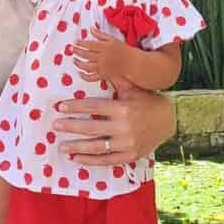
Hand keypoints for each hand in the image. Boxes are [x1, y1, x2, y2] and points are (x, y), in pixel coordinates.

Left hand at [52, 81, 175, 166]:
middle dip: (71, 127)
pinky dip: (90, 160)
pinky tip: (77, 159)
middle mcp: (124, 127)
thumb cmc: (147, 101)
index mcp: (122, 108)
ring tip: (62, 147)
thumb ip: (116, 79)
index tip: (60, 107)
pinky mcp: (129, 155)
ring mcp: (126, 143)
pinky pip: (106, 160)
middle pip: (91, 128)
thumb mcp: (132, 88)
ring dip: (77, 147)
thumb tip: (100, 63)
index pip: (94, 107)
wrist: (168, 120)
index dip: (75, 107)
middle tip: (55, 126)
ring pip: (96, 147)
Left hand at [72, 26, 130, 83]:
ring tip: (74, 60)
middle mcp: (102, 58)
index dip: (81, 43)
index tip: (75, 42)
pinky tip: (80, 73)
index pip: (89, 45)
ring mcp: (102, 67)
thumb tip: (91, 28)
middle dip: (77, 52)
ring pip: (86, 66)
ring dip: (78, 63)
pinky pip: (91, 77)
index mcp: (104, 47)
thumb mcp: (112, 39)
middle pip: (86, 55)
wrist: (132, 62)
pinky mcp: (103, 75)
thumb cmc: (123, 49)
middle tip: (71, 49)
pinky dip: (84, 76)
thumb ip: (100, 35)